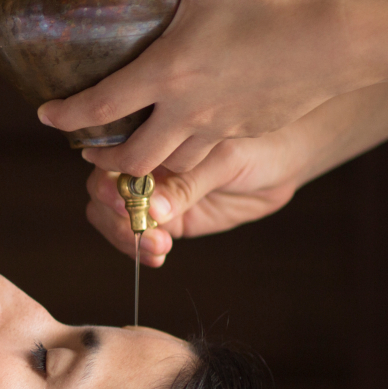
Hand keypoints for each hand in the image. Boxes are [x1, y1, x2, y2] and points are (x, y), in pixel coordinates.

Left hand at [39, 0, 373, 177]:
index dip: (66, 116)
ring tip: (136, 148)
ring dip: (147, 164)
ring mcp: (219, 128)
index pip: (99, 107)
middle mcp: (186, 111)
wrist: (336, 42)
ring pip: (171, 166)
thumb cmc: (270, 3)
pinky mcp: (247, 132)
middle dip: (105, 161)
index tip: (45, 116)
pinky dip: (187, 155)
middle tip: (90, 149)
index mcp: (166, 73)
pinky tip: (186, 135)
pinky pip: (208, 156)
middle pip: (132, 160)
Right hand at [83, 129, 311, 266]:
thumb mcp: (226, 159)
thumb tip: (154, 210)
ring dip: (126, 236)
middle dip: (115, 214)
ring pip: (111, 216)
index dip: (108, 179)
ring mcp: (152, 191)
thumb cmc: (258, 145)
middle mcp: (142, 160)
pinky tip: (158, 256)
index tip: (122, 199)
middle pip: (102, 189)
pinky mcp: (167, 218)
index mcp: (150, 133)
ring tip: (159, 247)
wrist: (285, 163)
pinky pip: (139, 235)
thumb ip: (189, 184)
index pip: (109, 155)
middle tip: (144, 229)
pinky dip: (141, 249)